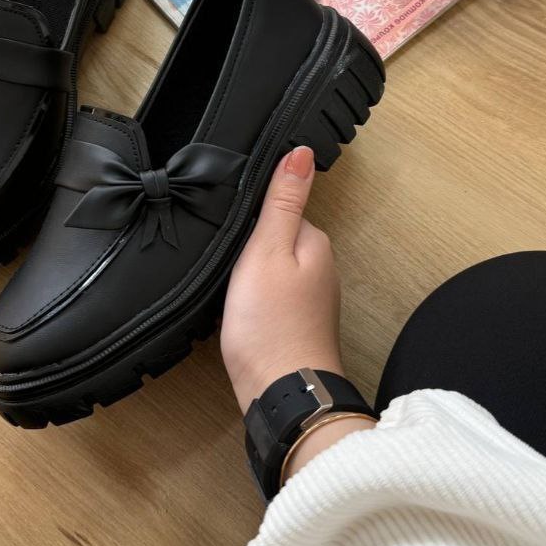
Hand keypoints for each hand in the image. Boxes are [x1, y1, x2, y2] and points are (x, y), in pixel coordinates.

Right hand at [220, 146, 343, 413]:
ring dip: (252, 275)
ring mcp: (311, 300)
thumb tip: (302, 151)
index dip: (252, 215)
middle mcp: (320, 269)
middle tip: (225, 262)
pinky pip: (273, 297)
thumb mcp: (267, 249)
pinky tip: (240, 311)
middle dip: (252, 246)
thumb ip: (282, 201)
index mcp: (315, 243)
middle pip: (278, 239)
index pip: (282, 209)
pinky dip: (255, 300)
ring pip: (274, 270)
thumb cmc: (270, 324)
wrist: (282, 393)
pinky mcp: (296, 325)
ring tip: (230, 287)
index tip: (230, 229)